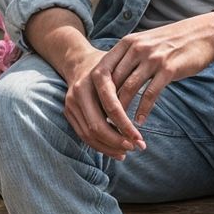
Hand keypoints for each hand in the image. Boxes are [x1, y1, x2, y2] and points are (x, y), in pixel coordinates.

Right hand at [61, 40, 145, 159]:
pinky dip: (99, 145)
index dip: (125, 126)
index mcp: (94, 79)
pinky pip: (83, 135)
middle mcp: (79, 92)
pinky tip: (114, 149)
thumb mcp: (121, 68)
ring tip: (126, 152)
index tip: (139, 138)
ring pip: (88, 135)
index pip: (110, 108)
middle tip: (135, 148)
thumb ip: (131, 85)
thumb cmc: (108, 66)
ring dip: (108, 147)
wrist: (79, 61)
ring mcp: (70, 103)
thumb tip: (146, 113)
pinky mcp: (68, 112)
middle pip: (96, 126)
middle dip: (117, 141)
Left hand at [96, 14, 213, 126]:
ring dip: (123, 112)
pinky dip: (142, 110)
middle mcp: (136, 48)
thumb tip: (113, 81)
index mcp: (128, 42)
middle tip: (105, 123)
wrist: (203, 33)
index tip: (96, 108)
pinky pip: (150, 94)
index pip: (102, 70)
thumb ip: (129, 58)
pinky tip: (139, 122)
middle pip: (113, 82)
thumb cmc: (173, 42)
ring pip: (129, 89)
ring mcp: (152, 58)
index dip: (96, 91)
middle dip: (107, 106)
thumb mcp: (146, 42)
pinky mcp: (168, 69)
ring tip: (120, 127)